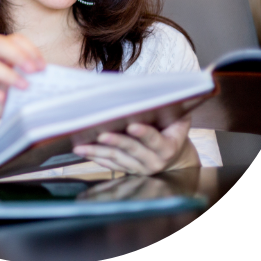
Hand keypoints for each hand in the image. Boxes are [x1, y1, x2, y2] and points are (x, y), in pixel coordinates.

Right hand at [0, 34, 44, 134]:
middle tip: (34, 70)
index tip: (43, 66)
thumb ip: (31, 76)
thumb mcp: (18, 83)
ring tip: (23, 86)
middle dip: (18, 55)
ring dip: (8, 74)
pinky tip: (1, 98)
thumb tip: (53, 76)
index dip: (29, 49)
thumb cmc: (1, 96)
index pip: (14, 39)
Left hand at [72, 115, 200, 174]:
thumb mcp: (178, 118)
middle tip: (101, 135)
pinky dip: (97, 158)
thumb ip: (169, 108)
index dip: (144, 133)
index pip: (155, 140)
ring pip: (117, 159)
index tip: (132, 126)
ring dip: (98, 152)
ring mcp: (139, 168)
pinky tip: (84, 152)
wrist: (175, 158)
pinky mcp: (128, 171)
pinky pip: (110, 165)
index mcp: (168, 147)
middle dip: (116, 141)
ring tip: (81, 146)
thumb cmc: (173, 130)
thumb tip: (155, 88)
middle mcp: (153, 161)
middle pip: (132, 149)